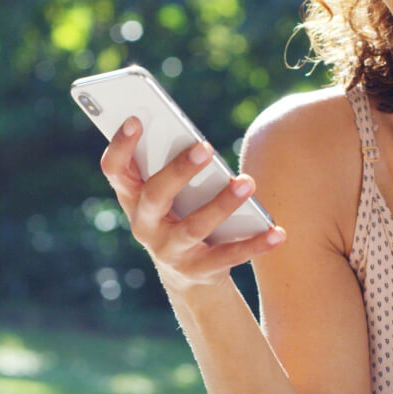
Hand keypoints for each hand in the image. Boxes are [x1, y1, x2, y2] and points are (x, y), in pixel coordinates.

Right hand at [99, 116, 285, 291]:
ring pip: (194, 227)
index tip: (134, 119)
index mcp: (132, 197)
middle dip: (179, 171)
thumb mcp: (170, 191)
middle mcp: (144, 225)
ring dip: (222, 204)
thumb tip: (198, 140)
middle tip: (205, 146)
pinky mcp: (198, 270)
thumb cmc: (180, 213)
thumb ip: (174, 165)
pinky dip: (255, 243)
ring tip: (248, 182)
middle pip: (156, 196)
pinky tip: (278, 231)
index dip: (119, 146)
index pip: (114, 170)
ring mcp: (169, 251)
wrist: (187, 274)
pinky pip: (228, 256)